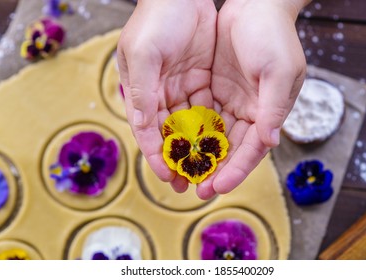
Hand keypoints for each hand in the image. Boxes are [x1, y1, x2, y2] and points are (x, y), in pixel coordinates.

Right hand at [117, 0, 216, 191]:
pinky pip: (210, 110)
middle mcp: (161, 95)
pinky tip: (223, 145)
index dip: (156, 156)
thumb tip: (142, 131)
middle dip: (181, 160)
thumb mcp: (144, 55)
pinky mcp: (203, 81)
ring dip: (200, 149)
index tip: (168, 177)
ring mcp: (184, 89)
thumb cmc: (157, 20)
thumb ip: (142, 93)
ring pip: (192, 127)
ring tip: (211, 173)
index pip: (148, 132)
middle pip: (171, 135)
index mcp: (142, 92)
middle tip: (191, 186)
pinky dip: (215, 128)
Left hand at [196, 0, 306, 198]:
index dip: (236, 170)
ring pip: (212, 135)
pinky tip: (176, 142)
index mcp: (268, 112)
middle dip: (214, 169)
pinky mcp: (214, 88)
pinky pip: (199, 114)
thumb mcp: (278, 70)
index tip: (218, 187)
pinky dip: (190, 129)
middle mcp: (249, 111)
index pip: (252, 149)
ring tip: (181, 172)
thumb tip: (269, 142)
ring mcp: (230, 101)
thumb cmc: (272, 35)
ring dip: (198, 154)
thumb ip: (272, 108)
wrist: (255, 3)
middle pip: (230, 148)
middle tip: (195, 189)